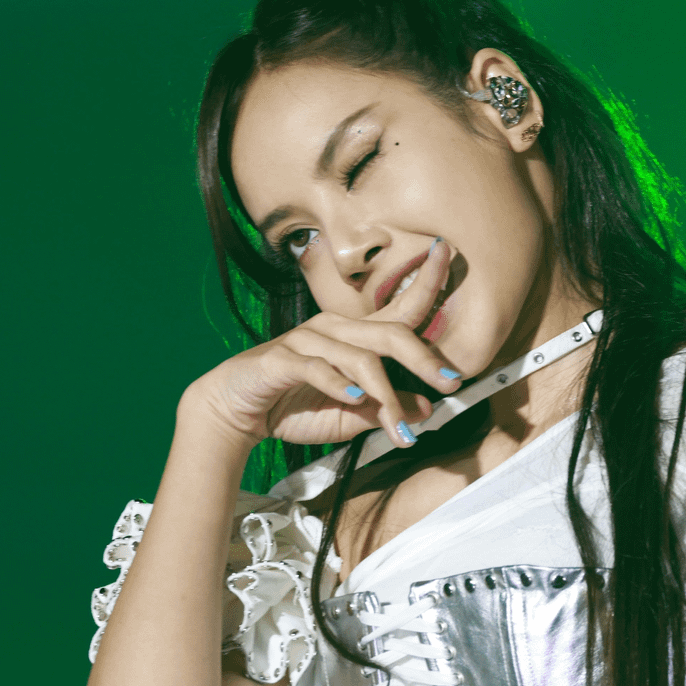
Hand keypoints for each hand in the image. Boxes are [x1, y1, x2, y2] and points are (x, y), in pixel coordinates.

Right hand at [182, 238, 460, 450]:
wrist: (234, 411)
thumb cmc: (292, 405)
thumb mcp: (350, 416)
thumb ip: (385, 409)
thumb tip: (428, 409)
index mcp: (355, 336)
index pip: (399, 308)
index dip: (426, 282)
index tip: (448, 254)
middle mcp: (334, 329)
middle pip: (390, 333)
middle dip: (424, 359)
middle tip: (451, 383)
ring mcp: (306, 341)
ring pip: (359, 358)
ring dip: (385, 396)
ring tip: (400, 431)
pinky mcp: (281, 360)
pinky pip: (317, 368)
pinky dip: (340, 386)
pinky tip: (357, 400)